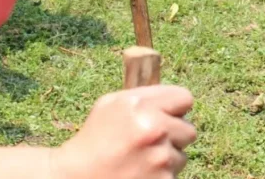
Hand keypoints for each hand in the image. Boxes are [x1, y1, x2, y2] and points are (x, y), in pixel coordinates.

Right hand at [51, 85, 195, 178]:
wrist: (75, 177)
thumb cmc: (94, 140)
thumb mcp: (111, 105)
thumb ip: (144, 95)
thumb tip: (172, 93)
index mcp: (141, 106)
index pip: (185, 98)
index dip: (176, 108)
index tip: (168, 115)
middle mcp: (154, 130)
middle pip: (189, 129)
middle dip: (173, 135)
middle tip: (151, 142)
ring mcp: (159, 158)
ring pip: (182, 155)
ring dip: (166, 157)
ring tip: (141, 160)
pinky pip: (174, 173)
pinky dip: (160, 175)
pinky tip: (141, 173)